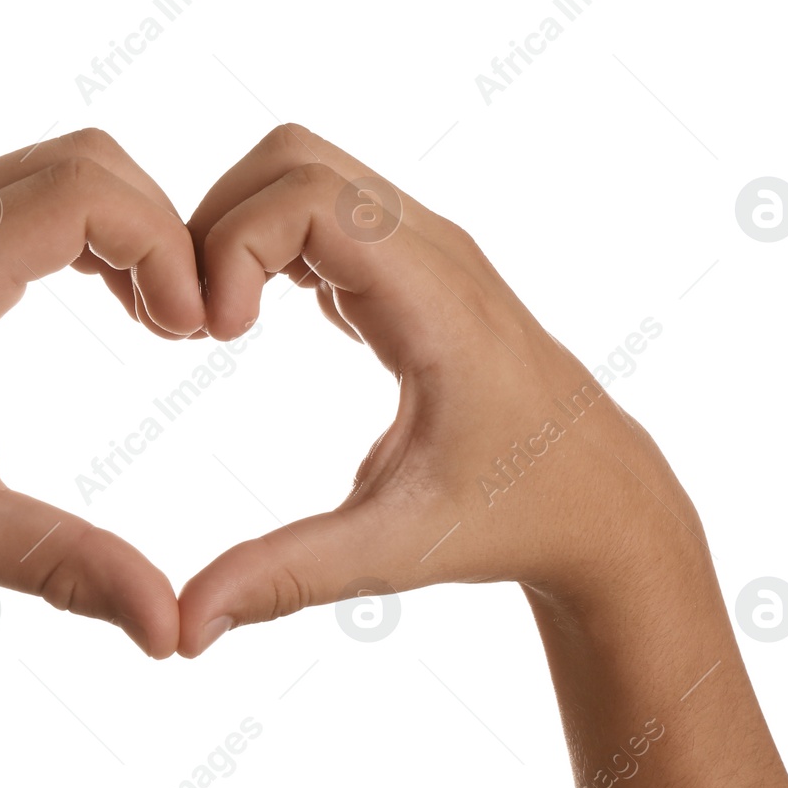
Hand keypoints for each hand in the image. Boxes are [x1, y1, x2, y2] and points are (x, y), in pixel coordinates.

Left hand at [0, 129, 202, 657]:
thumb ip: (66, 570)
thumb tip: (170, 633)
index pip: (83, 196)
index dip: (165, 247)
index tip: (194, 333)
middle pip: (86, 160)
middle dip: (161, 229)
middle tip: (187, 326)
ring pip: (60, 167)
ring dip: (128, 227)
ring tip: (159, 321)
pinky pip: (29, 189)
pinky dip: (90, 227)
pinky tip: (112, 301)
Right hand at [176, 123, 707, 655]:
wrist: (603, 498)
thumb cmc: (512, 518)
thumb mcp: (394, 552)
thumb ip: (286, 578)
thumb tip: (184, 629)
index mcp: (436, 303)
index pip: (311, 195)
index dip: (234, 244)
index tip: (211, 336)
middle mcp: (432, 252)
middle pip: (294, 158)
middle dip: (218, 220)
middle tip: (194, 323)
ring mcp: (424, 250)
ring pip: (305, 170)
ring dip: (238, 227)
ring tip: (215, 324)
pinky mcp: (408, 267)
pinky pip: (322, 210)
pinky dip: (267, 244)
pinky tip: (250, 322)